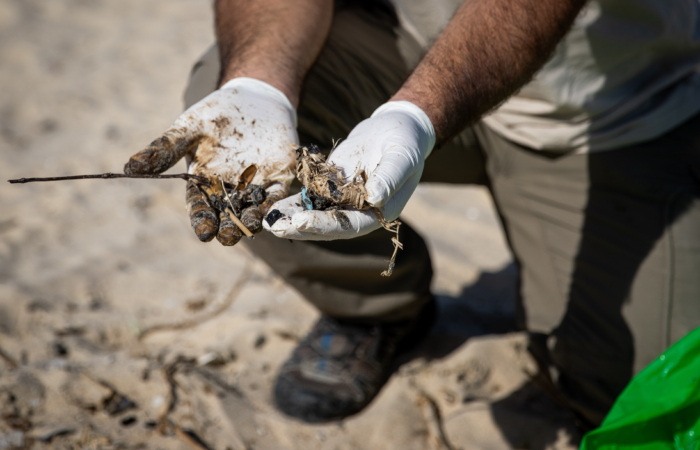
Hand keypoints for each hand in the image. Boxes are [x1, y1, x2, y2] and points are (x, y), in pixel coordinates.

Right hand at [124, 78, 297, 244]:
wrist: (252, 99)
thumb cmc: (214, 117)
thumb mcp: (187, 129)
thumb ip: (163, 149)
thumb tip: (129, 167)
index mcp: (204, 184)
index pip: (201, 206)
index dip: (202, 219)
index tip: (204, 231)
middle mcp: (229, 191)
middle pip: (227, 214)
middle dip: (228, 226)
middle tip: (227, 236)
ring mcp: (255, 186)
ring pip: (252, 209)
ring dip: (252, 220)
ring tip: (250, 226)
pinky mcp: (279, 179)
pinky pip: (277, 196)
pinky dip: (274, 204)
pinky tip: (272, 211)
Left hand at [264, 101, 434, 239]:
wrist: (397, 128)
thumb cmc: (406, 142)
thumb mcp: (401, 157)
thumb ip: (389, 178)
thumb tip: (374, 199)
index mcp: (380, 211)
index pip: (350, 225)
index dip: (325, 225)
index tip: (300, 221)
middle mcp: (360, 212)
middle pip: (328, 226)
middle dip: (300, 227)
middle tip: (275, 228)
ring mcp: (344, 201)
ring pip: (315, 214)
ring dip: (291, 219)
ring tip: (267, 221)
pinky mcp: (332, 187)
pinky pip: (310, 198)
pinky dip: (292, 203)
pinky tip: (272, 207)